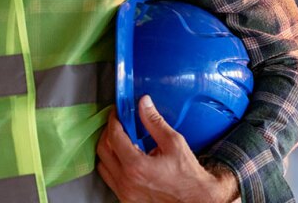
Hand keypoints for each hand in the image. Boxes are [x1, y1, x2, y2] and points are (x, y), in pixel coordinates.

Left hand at [97, 95, 238, 202]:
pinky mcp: (126, 198)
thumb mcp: (174, 143)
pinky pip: (110, 178)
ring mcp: (124, 192)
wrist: (195, 198)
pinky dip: (113, 165)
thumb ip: (155, 122)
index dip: (114, 120)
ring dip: (108, 150)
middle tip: (118, 124)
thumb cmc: (188, 175)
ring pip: (103, 165)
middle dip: (108, 133)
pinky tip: (125, 159)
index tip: (117, 113)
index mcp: (136, 165)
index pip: (114, 137)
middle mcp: (126, 181)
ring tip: (121, 141)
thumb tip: (144, 104)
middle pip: (103, 150)